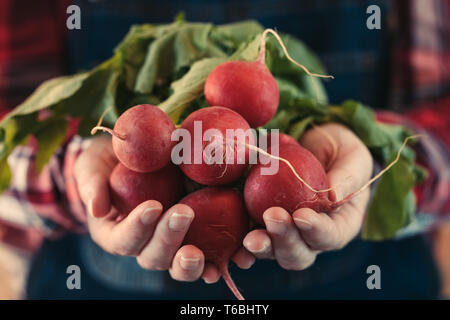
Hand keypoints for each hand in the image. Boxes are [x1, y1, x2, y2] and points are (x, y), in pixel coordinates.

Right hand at [74, 136, 253, 282]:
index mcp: (117, 233)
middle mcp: (145, 244)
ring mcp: (173, 242)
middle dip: (169, 239)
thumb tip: (95, 208)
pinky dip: (224, 256)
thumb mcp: (93, 166)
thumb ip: (92, 183)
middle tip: (183, 214)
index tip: (153, 206)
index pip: (125, 239)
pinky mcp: (197, 234)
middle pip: (155, 256)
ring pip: (181, 263)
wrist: (138, 156)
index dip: (138, 227)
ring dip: (193, 262)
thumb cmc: (109, 162)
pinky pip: (211, 251)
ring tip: (204, 254)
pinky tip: (239, 255)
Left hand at [242, 123, 372, 269]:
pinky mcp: (260, 224)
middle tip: (272, 217)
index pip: (330, 236)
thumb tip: (333, 197)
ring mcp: (283, 234)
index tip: (301, 215)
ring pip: (272, 251)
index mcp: (339, 225)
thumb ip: (348, 176)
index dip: (316, 231)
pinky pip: (250, 237)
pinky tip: (234, 243)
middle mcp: (310, 237)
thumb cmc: (340, 153)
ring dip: (261, 246)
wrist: (313, 146)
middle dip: (285, 239)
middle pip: (298, 253)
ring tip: (251, 238)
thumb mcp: (353, 157)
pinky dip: (240, 244)